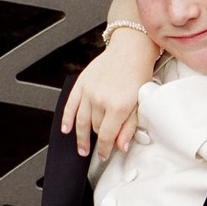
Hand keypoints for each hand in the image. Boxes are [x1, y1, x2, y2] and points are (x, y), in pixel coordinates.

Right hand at [61, 31, 156, 160]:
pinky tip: (66, 130)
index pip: (107, 137)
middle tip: (100, 147)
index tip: (104, 156)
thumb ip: (129, 127)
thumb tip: (121, 146)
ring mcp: (89, 91)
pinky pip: (70, 105)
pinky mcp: (81, 83)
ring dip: (81, 136)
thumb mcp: (140, 103)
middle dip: (99, 138)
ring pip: (81, 121)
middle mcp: (100, 100)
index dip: (105, 150)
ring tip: (82, 148)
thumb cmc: (138, 73)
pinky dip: (67, 119)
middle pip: (95, 128)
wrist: (130, 49)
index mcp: (118, 106)